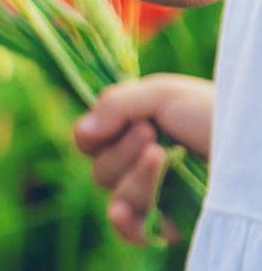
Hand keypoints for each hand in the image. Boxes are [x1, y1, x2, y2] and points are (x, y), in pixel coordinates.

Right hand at [73, 74, 213, 243]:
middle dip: (121, 151)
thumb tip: (81, 134)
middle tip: (151, 134)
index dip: (94, 134)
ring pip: (117, 197)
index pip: (90, 142)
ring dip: (135, 177)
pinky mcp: (172, 222)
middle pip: (101, 171)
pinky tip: (123, 212)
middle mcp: (139, 164)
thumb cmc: (212, 112)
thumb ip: (114, 105)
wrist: (253, 145)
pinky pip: (134, 232)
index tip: (123, 121)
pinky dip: (124, 224)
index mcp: (132, 131)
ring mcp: (155, 195)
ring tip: (164, 157)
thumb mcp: (162, 94)